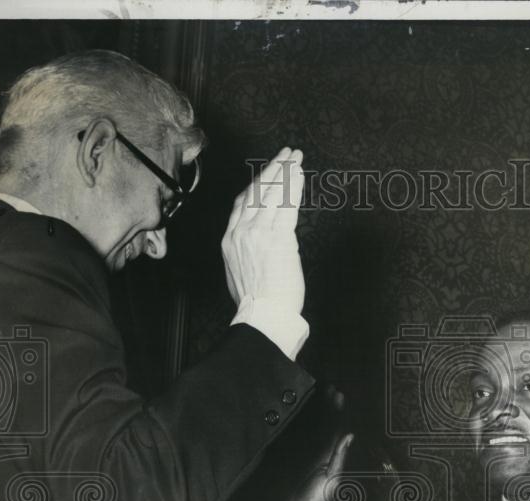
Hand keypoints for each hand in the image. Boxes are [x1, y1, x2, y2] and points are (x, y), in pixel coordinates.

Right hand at [221, 147, 304, 313]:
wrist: (263, 317)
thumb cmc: (256, 303)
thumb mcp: (239, 272)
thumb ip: (246, 251)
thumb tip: (258, 244)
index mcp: (230, 240)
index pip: (242, 202)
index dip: (257, 183)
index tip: (267, 172)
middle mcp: (242, 232)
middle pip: (258, 191)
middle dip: (273, 169)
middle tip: (286, 154)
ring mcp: (259, 234)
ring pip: (273, 194)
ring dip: (286, 172)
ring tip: (296, 158)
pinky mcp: (279, 239)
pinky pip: (287, 205)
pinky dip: (294, 187)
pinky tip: (300, 175)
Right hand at [277, 387, 352, 500]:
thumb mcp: (331, 482)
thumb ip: (339, 459)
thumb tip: (349, 435)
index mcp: (329, 455)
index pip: (335, 428)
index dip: (337, 411)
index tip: (338, 393)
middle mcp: (316, 452)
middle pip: (321, 423)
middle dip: (325, 405)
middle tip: (327, 385)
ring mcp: (301, 454)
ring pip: (307, 426)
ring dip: (310, 409)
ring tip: (313, 390)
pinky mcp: (286, 457)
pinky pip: (291, 436)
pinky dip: (293, 422)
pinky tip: (292, 409)